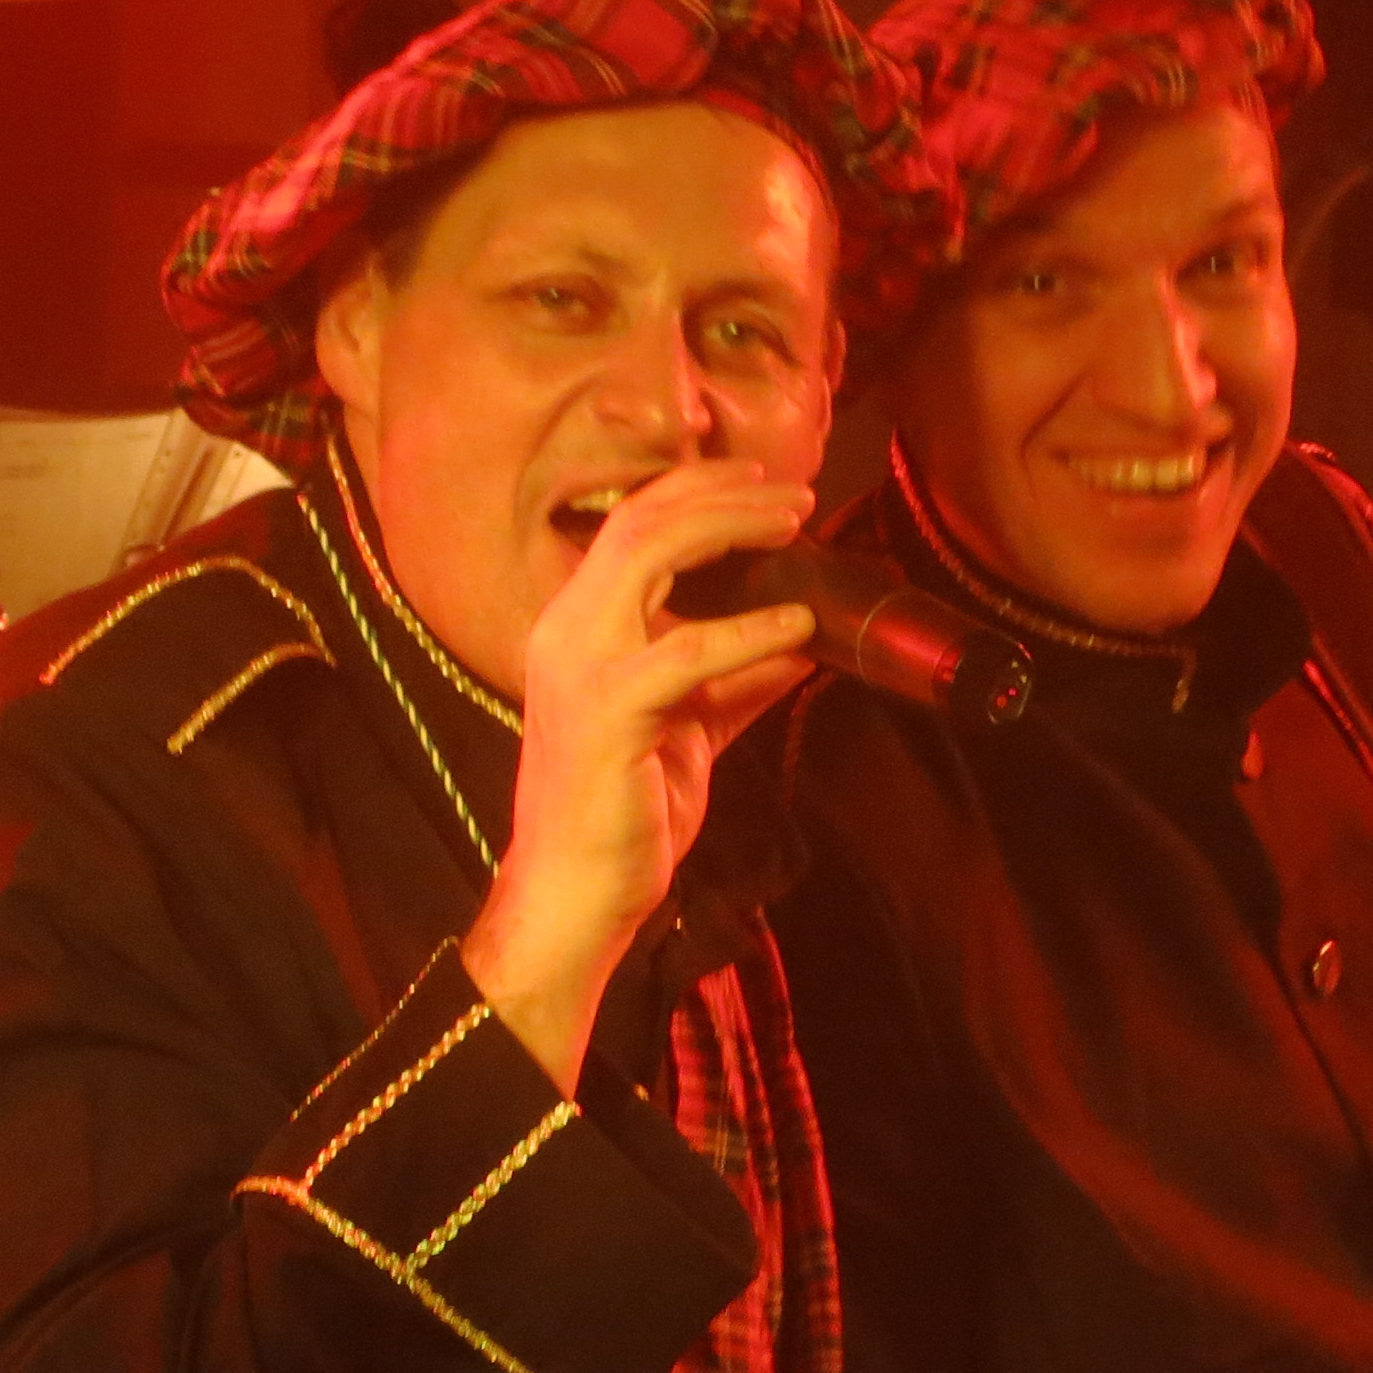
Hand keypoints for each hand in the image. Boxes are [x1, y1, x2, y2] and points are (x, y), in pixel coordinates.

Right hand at [462, 461, 816, 1091]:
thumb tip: (805, 636)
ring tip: (796, 524)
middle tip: (794, 492)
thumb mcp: (695, 724)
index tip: (766, 481)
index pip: (632, 523)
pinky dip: (750, 631)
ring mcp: (580, 664)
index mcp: (578, 624)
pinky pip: (688, 652)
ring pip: (651, 554)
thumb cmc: (626, 809)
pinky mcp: (609, 710)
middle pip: (642, 519)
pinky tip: (800, 628)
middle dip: (723, 492)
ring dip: (732, 527)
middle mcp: (567, 627)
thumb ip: (740, 676)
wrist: (577, 891)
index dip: (698, 489)